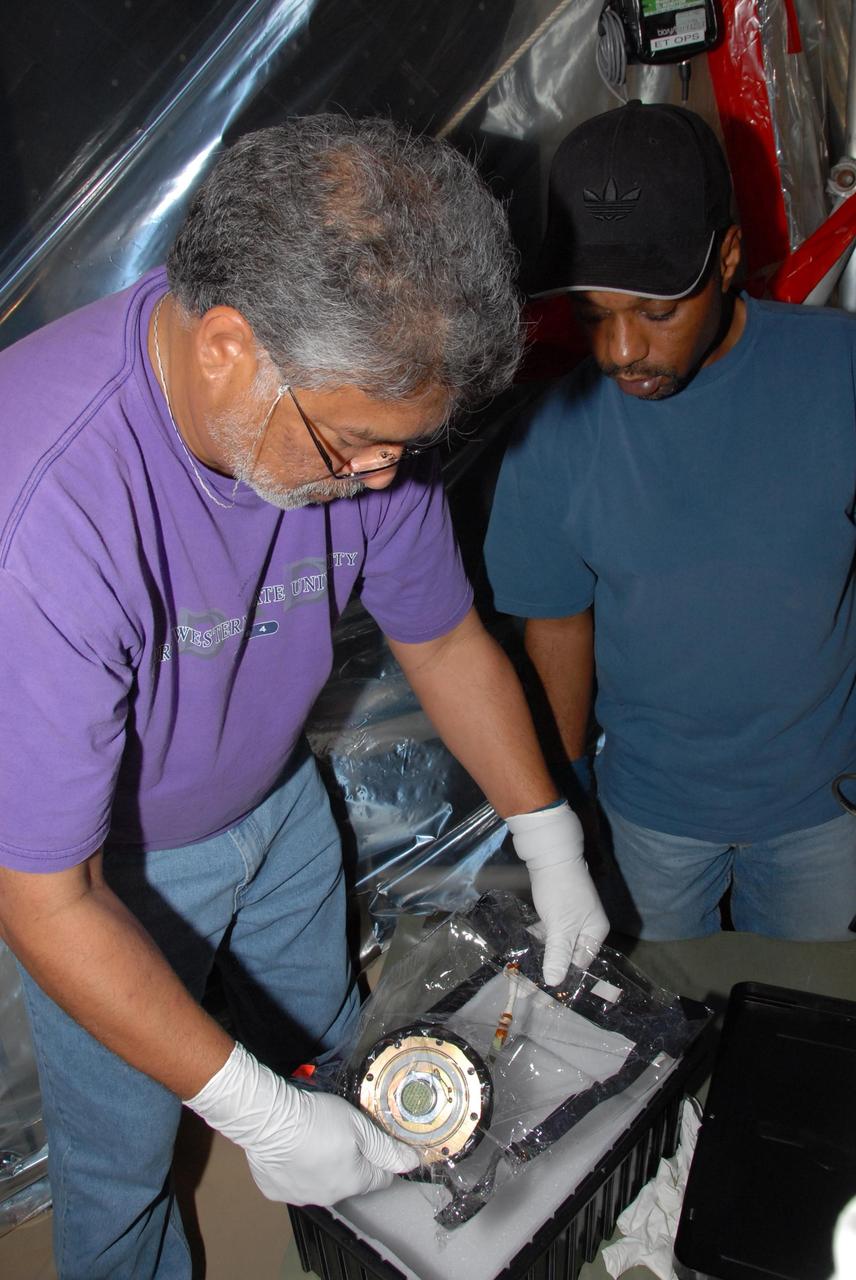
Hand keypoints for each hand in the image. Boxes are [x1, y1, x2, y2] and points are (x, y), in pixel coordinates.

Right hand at [185, 1043, 418, 1205]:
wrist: (270, 1120)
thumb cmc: (316, 1119)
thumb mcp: (360, 1126)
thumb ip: (386, 1147)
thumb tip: (412, 1163)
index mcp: (354, 1181)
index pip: (381, 1178)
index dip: (381, 1158)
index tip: (375, 1141)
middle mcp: (330, 1196)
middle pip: (350, 1180)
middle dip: (351, 1160)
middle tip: (341, 1133)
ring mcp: (302, 1196)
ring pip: (321, 1182)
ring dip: (323, 1166)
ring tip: (314, 1138)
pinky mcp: (277, 1190)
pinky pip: (294, 1182)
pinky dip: (296, 1168)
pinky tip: (293, 1148)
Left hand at [506, 801, 608, 983]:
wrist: (551, 854)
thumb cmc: (560, 890)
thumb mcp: (560, 925)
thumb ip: (558, 954)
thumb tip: (554, 983)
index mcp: (595, 932)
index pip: (581, 964)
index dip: (564, 978)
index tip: (544, 994)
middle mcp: (587, 927)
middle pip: (570, 955)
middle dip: (552, 969)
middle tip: (531, 986)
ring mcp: (572, 918)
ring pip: (558, 943)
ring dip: (544, 955)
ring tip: (525, 971)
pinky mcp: (558, 910)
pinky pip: (550, 932)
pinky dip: (540, 939)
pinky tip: (527, 946)